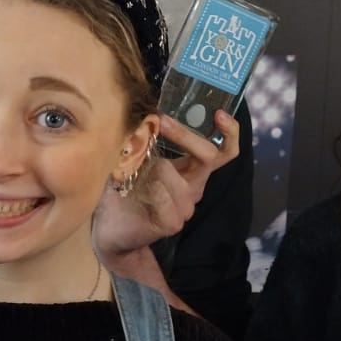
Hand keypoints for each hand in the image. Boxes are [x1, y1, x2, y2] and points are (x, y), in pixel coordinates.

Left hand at [93, 111, 240, 259]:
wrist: (111, 226)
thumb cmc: (125, 186)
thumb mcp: (137, 156)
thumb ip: (148, 137)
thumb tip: (150, 115)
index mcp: (192, 169)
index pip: (223, 151)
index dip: (229, 132)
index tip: (219, 113)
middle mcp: (194, 186)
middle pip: (208, 156)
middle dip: (185, 135)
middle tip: (163, 121)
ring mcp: (185, 206)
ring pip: (172, 172)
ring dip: (148, 165)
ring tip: (131, 170)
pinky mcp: (172, 223)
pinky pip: (161, 196)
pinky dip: (144, 187)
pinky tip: (132, 190)